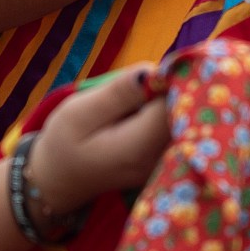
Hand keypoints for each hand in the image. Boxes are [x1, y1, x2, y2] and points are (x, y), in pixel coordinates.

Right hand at [27, 64, 172, 215]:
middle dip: (175, 89)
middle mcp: (161, 160)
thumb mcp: (79, 113)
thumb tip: (154, 70)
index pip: (179, 104)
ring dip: (170, 100)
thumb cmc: (64, 143)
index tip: (154, 72)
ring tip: (138, 102)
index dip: (173, 80)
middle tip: (143, 87)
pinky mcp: (168, 160)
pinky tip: (145, 113)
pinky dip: (168, 113)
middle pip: (189, 112)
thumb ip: (118, 93)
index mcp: (140, 148)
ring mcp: (167, 163)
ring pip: (187, 118)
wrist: (60, 180)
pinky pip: (181, 127)